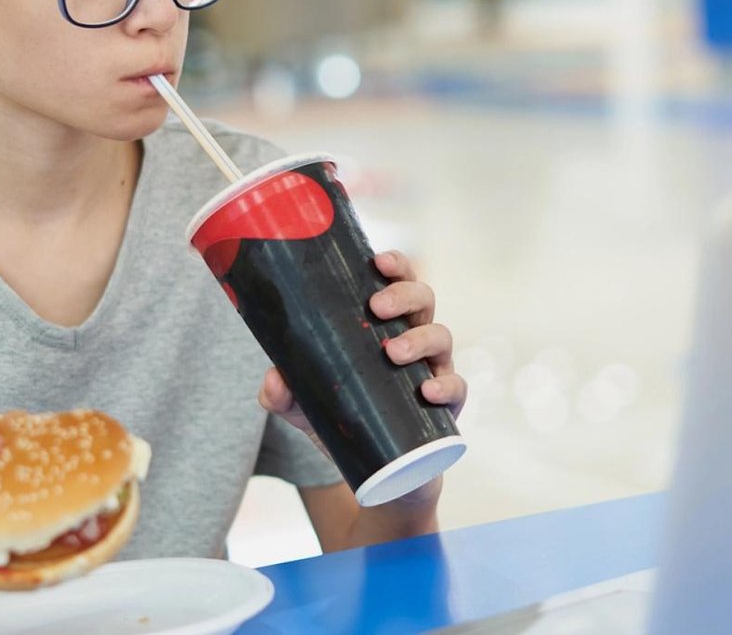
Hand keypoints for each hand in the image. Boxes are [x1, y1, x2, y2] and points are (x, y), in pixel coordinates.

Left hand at [259, 249, 467, 439]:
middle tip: (376, 307)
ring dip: (420, 338)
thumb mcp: (301, 405)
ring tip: (394, 352)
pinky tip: (427, 390)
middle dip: (404, 294)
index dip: (395, 265)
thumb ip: (280, 392)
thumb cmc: (337, 420)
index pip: (396, 282)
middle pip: (423, 299)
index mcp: (384, 325)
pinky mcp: (446, 405)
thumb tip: (274, 379)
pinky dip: (446, 385)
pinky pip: (457, 387)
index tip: (378, 260)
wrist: (367, 472)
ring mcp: (432, 370)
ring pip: (442, 336)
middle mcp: (413, 338)